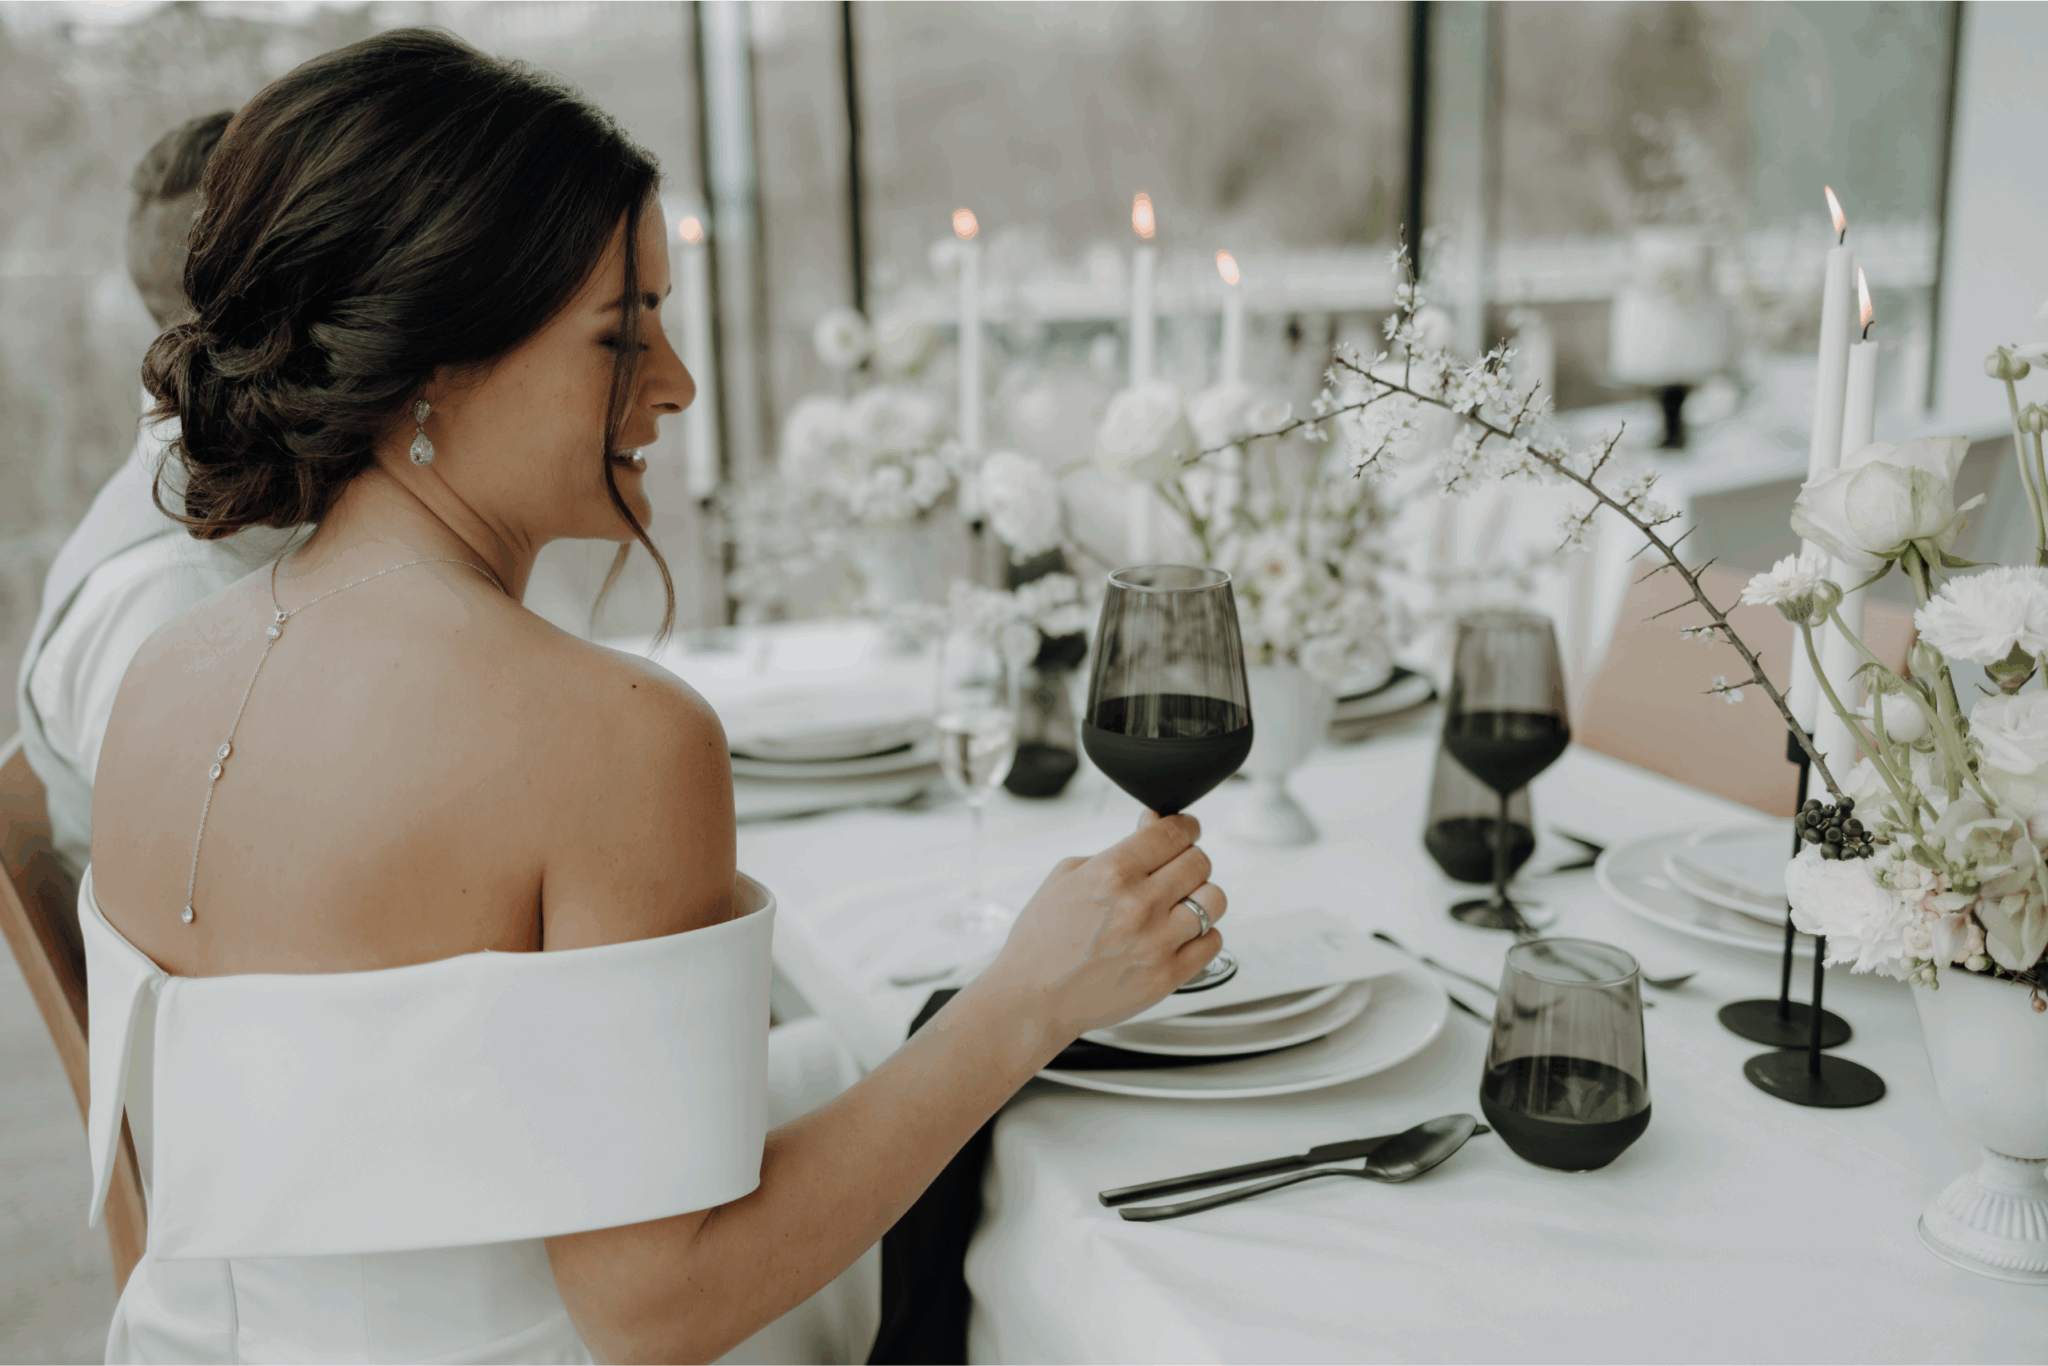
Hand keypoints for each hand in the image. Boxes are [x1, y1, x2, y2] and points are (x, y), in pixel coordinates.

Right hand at [980, 810, 1227, 1041]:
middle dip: (1190, 858)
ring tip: (1181, 903)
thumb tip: (1153, 825)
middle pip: (1200, 862)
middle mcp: (1138, 905)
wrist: (1031, 999)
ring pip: (1215, 899)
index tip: (1186, 829)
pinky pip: (1213, 941)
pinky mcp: (1168, 976)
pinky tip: (1179, 934)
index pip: (1174, 832)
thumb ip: (1116, 849)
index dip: (1186, 826)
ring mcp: (1157, 943)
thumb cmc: (1042, 941)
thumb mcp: (1066, 876)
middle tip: (1177, 868)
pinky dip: (1202, 934)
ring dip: (1202, 896)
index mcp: (1111, 873)